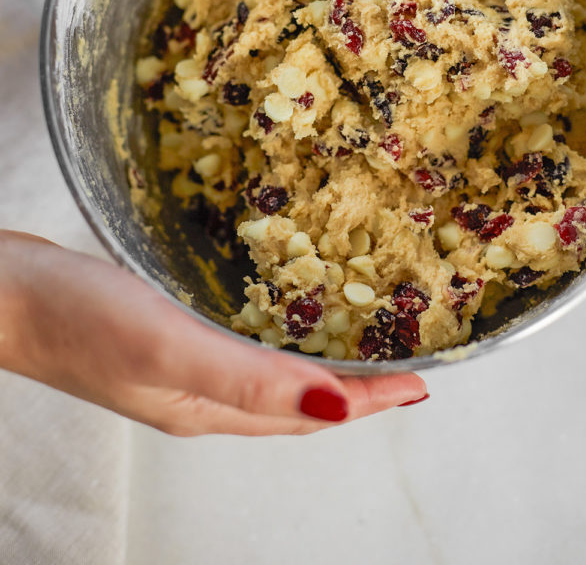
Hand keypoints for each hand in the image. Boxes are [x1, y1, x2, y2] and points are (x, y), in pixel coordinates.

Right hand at [0, 231, 427, 435]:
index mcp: (209, 407)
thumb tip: (337, 409)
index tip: (420, 382)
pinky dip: (271, 332)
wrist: (2, 296)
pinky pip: (235, 342)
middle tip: (399, 360)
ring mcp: (175, 366)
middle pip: (295, 399)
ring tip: (353, 335)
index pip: (309, 413)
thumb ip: (248, 378)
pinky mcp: (156, 332)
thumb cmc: (75, 320)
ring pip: (267, 373)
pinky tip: (270, 306)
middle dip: (352, 386)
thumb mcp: (168, 347)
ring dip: (314, 360)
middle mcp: (199, 395)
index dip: (369, 400)